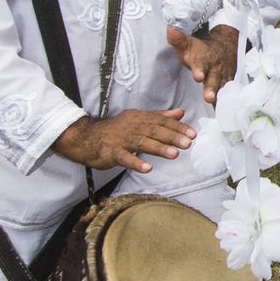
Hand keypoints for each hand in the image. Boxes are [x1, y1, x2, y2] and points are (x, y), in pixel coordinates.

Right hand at [53, 109, 197, 172]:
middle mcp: (131, 126)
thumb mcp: (138, 119)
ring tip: (174, 154)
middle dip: (172, 137)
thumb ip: (160, 117)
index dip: (177, 127)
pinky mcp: (111, 153)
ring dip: (159, 149)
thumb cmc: (117, 130)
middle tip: (188, 143)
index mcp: (139, 118)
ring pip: (142, 143)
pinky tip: (148, 168)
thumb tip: (181, 112)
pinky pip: (124, 158)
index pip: (161, 121)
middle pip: (154, 131)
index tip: (193, 133)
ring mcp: (121, 140)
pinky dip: (136, 162)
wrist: (86, 137)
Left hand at [168, 24, 239, 102]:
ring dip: (220, 97)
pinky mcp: (228, 84)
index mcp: (203, 59)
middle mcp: (214, 69)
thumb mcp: (189, 43)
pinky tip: (226, 112)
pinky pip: (229, 93)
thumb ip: (178, 39)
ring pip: (223, 88)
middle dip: (211, 88)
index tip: (197, 76)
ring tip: (216, 105)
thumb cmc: (201, 50)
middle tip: (208, 97)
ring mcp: (223, 77)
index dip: (199, 70)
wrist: (226, 47)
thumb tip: (169, 28)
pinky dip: (228, 102)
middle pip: (213, 79)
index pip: (200, 64)